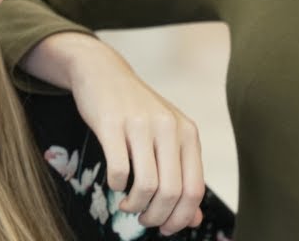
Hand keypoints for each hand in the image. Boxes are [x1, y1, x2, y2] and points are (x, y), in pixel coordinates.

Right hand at [24, 32, 205, 234]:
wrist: (104, 73)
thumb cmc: (137, 112)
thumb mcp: (167, 139)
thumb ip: (182, 175)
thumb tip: (193, 219)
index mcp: (187, 133)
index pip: (194, 189)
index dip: (182, 218)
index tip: (167, 228)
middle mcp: (169, 127)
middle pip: (171, 192)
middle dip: (156, 216)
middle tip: (143, 218)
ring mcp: (141, 125)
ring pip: (146, 186)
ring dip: (135, 206)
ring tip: (128, 204)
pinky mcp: (112, 124)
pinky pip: (118, 171)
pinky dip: (116, 187)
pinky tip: (115, 184)